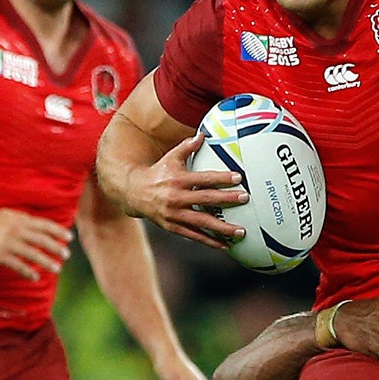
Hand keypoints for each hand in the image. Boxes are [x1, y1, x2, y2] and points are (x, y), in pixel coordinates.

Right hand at [0, 208, 73, 277]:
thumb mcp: (6, 215)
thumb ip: (21, 219)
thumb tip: (35, 222)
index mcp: (19, 220)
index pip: (43, 224)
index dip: (58, 231)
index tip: (69, 238)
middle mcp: (16, 230)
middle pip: (41, 239)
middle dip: (56, 247)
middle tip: (66, 255)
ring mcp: (8, 243)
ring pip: (32, 253)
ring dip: (46, 262)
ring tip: (56, 268)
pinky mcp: (0, 255)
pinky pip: (18, 265)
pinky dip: (28, 272)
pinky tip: (35, 277)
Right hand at [122, 134, 247, 248]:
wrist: (133, 193)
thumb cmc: (157, 173)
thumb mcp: (170, 158)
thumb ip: (187, 147)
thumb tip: (204, 134)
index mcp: (177, 179)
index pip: (203, 178)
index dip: (221, 178)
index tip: (238, 178)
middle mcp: (176, 197)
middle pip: (206, 199)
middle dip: (227, 199)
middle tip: (245, 199)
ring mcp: (174, 214)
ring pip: (202, 221)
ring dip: (222, 227)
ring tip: (241, 231)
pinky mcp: (172, 226)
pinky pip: (193, 235)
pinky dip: (209, 241)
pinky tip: (224, 245)